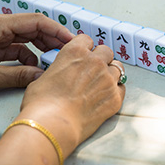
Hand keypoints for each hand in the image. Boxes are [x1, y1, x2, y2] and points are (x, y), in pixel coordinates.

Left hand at [0, 14, 73, 95]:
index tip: (73, 41)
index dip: (58, 30)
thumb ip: (18, 76)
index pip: (37, 21)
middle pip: (34, 28)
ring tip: (55, 62)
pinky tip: (34, 69)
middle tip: (69, 53)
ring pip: (26, 39)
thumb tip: (43, 77)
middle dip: (52, 39)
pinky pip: (16, 49)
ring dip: (41, 49)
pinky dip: (27, 57)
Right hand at [18, 35, 125, 153]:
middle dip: (100, 58)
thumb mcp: (43, 77)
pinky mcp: (115, 97)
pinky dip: (115, 90)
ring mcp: (108, 79)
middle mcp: (95, 61)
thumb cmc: (42, 103)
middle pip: (106, 51)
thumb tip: (59, 75)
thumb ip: (58, 70)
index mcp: (75, 52)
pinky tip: (105, 97)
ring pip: (117, 68)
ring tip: (100, 84)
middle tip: (93, 69)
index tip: (83, 54)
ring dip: (110, 73)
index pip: (87, 40)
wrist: (53, 124)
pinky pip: (121, 88)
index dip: (84, 48)